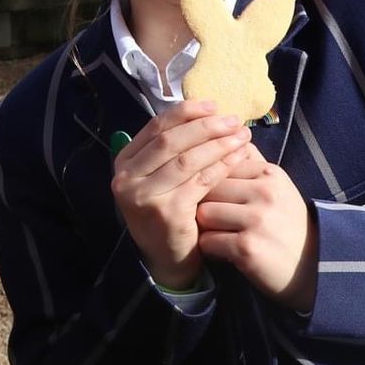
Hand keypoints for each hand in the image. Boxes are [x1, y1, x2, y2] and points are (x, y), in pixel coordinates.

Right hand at [110, 100, 251, 290]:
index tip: (213, 105)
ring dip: (218, 143)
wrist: (167, 259)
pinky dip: (222, 165)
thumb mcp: (160, 178)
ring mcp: (144, 196)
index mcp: (124, 163)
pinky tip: (239, 157)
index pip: (155, 127)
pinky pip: (200, 181)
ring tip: (241, 134)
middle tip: (233, 119)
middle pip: (170, 141)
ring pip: (186, 159)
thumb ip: (172, 149)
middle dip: (205, 126)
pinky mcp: (167, 212)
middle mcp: (126, 178)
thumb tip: (208, 111)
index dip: (186, 113)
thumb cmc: (168, 211)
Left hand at [196, 149, 318, 310]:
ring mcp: (256, 220)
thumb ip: (252, 162)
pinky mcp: (247, 248)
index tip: (215, 197)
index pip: (220, 163)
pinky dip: (210, 250)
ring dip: (204, 228)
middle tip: (208, 218)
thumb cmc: (288, 226)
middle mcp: (265, 192)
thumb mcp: (278, 187)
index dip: (209, 180)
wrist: (313, 269)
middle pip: (207, 186)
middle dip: (202, 203)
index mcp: (270, 173)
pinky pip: (208, 241)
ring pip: (204, 213)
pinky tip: (222, 252)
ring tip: (217, 235)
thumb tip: (228, 133)